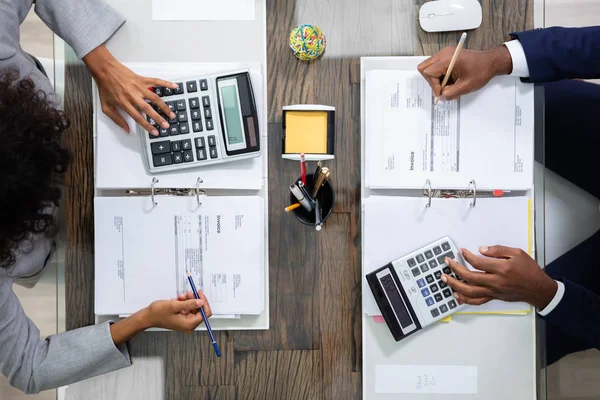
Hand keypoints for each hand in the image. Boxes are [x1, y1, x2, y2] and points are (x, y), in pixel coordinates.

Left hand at [83, 44, 177, 135]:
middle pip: (148, 109)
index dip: (147, 126)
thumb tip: (126, 129)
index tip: (155, 132)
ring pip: (154, 98)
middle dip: (158, 118)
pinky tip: (174, 87)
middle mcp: (132, 95)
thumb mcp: (106, 106)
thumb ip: (116, 119)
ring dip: (164, 106)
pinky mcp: (141, 79)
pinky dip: (166, 83)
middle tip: (166, 125)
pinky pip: (156, 81)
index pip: (138, 117)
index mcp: (124, 103)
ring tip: (171, 113)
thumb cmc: (105, 86)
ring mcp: (138, 87)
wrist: (104, 69)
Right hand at [142, 290, 211, 332]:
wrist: (147, 317)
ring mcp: (185, 322)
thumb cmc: (159, 312)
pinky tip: (177, 300)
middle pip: (199, 311)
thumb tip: (202, 302)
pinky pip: (187, 310)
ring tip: (180, 296)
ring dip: (188, 300)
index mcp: (189, 324)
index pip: (205, 314)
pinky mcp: (182, 319)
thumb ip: (189, 304)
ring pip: (193, 308)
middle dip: (194, 300)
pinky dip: (184, 303)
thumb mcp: (174, 305)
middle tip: (188, 292)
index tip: (199, 293)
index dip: (204, 302)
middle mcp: (189, 325)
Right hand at [417, 46, 512, 100]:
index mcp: (448, 59)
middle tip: (442, 88)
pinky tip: (451, 79)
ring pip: (429, 67)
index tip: (442, 92)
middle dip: (431, 81)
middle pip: (424, 68)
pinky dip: (440, 75)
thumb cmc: (482, 69)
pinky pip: (436, 66)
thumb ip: (451, 94)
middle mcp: (444, 53)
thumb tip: (441, 97)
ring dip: (436, 78)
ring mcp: (445, 53)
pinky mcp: (448, 55)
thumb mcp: (466, 86)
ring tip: (449, 83)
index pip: (428, 72)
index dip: (434, 85)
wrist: (491, 62)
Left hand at [441, 246, 557, 309]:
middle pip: (469, 277)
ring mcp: (493, 291)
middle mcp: (495, 282)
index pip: (478, 262)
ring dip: (455, 285)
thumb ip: (498, 250)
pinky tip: (456, 295)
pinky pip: (477, 301)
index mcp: (501, 269)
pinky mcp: (494, 297)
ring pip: (470, 291)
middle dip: (455, 269)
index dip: (467, 255)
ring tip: (445, 279)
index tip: (461, 251)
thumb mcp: (517, 253)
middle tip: (447, 262)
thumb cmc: (529, 270)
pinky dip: (465, 299)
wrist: (538, 289)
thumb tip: (481, 249)